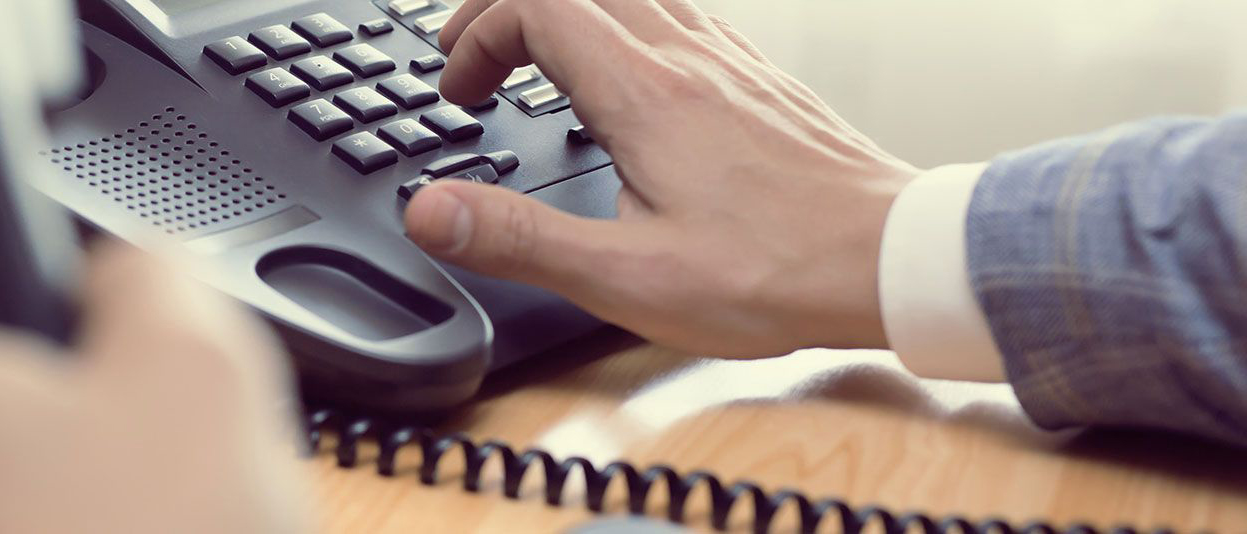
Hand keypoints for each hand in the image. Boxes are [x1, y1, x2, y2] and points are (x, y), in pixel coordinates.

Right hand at [405, 0, 921, 356]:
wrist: (893, 259)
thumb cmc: (775, 274)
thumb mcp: (627, 278)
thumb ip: (520, 239)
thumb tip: (431, 212)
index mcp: (644, 95)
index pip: (535, 6)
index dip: (478, 36)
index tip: (462, 95)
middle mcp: (686, 58)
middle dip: (505, 12)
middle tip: (473, 63)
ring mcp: (726, 60)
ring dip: (564, 12)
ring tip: (532, 59)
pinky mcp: (755, 78)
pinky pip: (674, 12)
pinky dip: (620, 25)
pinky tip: (620, 79)